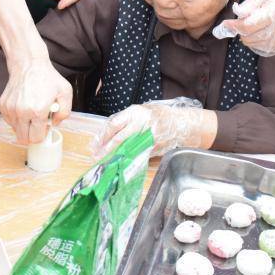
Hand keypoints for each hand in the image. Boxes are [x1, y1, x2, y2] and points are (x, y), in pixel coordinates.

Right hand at [0, 57, 71, 144]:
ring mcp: (10, 109)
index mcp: (37, 111)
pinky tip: (24, 108)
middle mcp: (21, 112)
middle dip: (32, 135)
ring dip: (24, 126)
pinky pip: (9, 121)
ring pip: (16, 131)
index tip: (45, 127)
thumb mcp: (65, 92)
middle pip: (23, 139)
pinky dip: (17, 119)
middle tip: (38, 123)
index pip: (36, 138)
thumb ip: (65, 112)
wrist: (29, 64)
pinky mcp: (3, 106)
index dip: (42, 135)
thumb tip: (55, 124)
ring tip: (31, 112)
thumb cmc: (47, 78)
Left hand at [93, 98, 211, 157]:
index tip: (94, 144)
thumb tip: (105, 135)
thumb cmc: (157, 115)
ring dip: (115, 157)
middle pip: (119, 139)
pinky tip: (120, 164)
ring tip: (105, 162)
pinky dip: (127, 160)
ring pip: (127, 149)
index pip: (114, 124)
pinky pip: (137, 155)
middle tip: (96, 156)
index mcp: (135, 112)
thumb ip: (124, 120)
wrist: (180, 123)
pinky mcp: (154, 148)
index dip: (102, 136)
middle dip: (106, 149)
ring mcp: (149, 138)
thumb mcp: (139, 111)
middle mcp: (142, 124)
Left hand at [215, 0, 274, 56]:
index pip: (248, 26)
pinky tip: (256, 31)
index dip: (234, 26)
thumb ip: (249, 4)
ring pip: (253, 44)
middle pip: (249, 37)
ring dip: (246, 36)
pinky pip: (260, 48)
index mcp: (273, 14)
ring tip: (250, 24)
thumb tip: (236, 12)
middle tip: (241, 20)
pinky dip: (254, 41)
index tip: (226, 23)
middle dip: (240, 30)